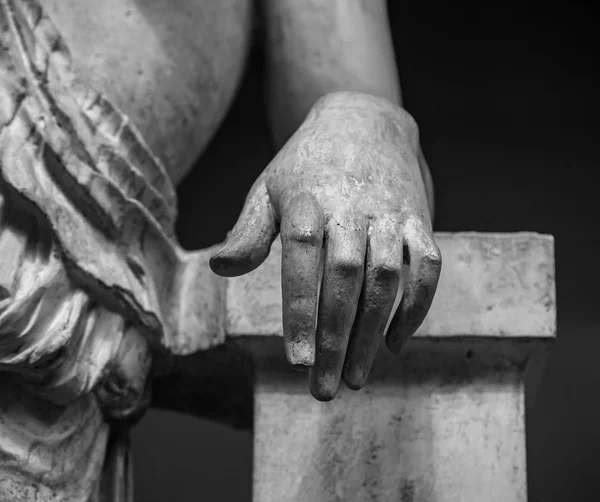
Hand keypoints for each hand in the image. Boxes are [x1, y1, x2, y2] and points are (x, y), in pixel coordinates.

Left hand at [210, 92, 440, 400]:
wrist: (365, 122)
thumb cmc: (306, 167)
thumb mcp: (268, 188)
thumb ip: (248, 230)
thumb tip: (221, 267)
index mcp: (308, 202)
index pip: (302, 260)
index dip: (300, 310)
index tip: (297, 360)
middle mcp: (352, 208)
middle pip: (346, 279)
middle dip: (336, 338)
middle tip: (324, 388)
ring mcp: (390, 214)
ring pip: (387, 278)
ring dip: (373, 332)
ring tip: (356, 378)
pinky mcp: (418, 220)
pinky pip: (427, 266)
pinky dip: (416, 307)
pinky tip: (394, 344)